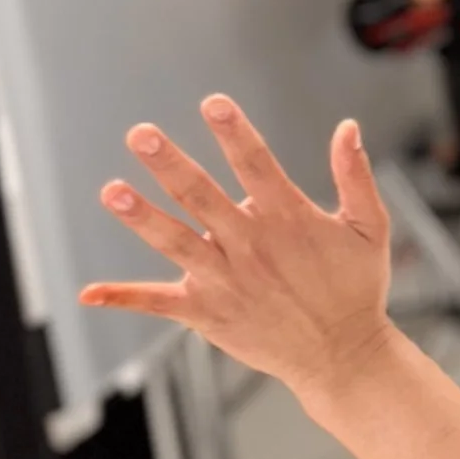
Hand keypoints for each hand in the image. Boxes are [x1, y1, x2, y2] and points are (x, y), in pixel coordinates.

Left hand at [82, 97, 393, 402]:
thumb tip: (349, 127)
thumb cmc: (356, 288)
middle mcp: (251, 247)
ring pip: (176, 241)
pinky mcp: (207, 313)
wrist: (342, 355)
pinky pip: (160, 303)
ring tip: (112, 191)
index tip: (213, 103)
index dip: (235, 133)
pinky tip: (90, 293)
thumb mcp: (370, 229)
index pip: (257, 165)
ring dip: (143, 216)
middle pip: (203, 197)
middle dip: (170, 164)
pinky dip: (125, 298)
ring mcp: (226, 280)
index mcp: (288, 220)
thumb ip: (356, 176)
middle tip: (140, 135)